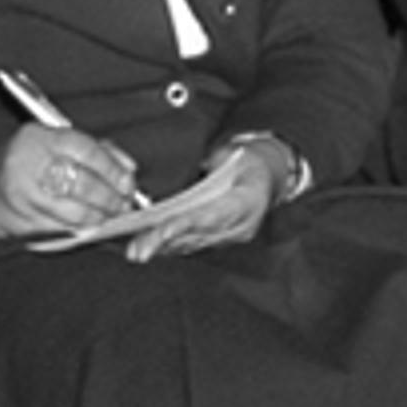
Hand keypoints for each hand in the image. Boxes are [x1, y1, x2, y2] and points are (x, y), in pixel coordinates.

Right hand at [0, 123, 147, 241]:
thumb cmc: (21, 165)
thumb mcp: (52, 145)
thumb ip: (92, 150)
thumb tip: (126, 167)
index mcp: (38, 139)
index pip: (86, 150)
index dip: (113, 168)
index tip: (127, 181)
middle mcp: (27, 165)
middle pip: (83, 184)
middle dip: (110, 197)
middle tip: (123, 202)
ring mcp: (22, 196)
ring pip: (74, 212)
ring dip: (99, 216)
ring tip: (109, 214)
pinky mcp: (20, 223)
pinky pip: (61, 229)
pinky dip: (80, 228)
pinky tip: (88, 224)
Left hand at [123, 138, 289, 260]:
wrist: (271, 175)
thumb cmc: (249, 161)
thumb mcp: (233, 155)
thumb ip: (209, 165)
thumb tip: (185, 172)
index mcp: (248, 201)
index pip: (212, 216)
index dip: (184, 226)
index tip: (161, 233)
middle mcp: (242, 225)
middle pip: (198, 236)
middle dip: (164, 244)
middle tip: (137, 252)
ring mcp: (233, 235)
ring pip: (193, 245)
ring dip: (162, 249)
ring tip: (134, 251)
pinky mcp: (222, 239)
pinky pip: (194, 245)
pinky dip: (170, 246)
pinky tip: (149, 248)